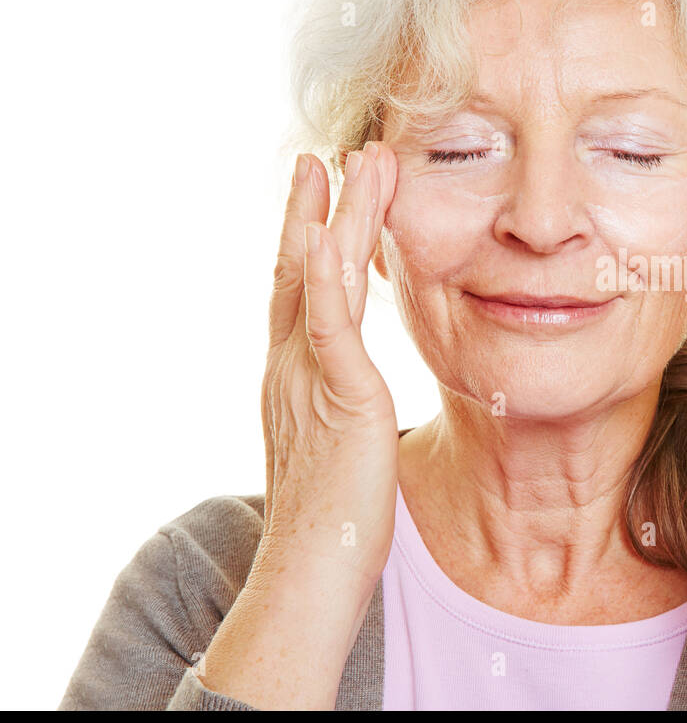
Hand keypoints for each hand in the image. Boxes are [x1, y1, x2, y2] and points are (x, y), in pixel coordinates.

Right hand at [260, 140, 399, 587]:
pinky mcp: (338, 397)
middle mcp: (292, 367)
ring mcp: (308, 378)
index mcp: (297, 378)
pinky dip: (323, 276)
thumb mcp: (339, 446)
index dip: (311, 239)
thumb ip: (343, 411)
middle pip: (302, 269)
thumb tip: (357, 404)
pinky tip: (327, 233)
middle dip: (319, 208)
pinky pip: (328, 326)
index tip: (326, 194)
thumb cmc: (336, 521)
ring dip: (338, 216)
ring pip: (320, 279)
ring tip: (356, 160)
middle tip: (335, 152)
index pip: (302, 293)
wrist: (313, 570)